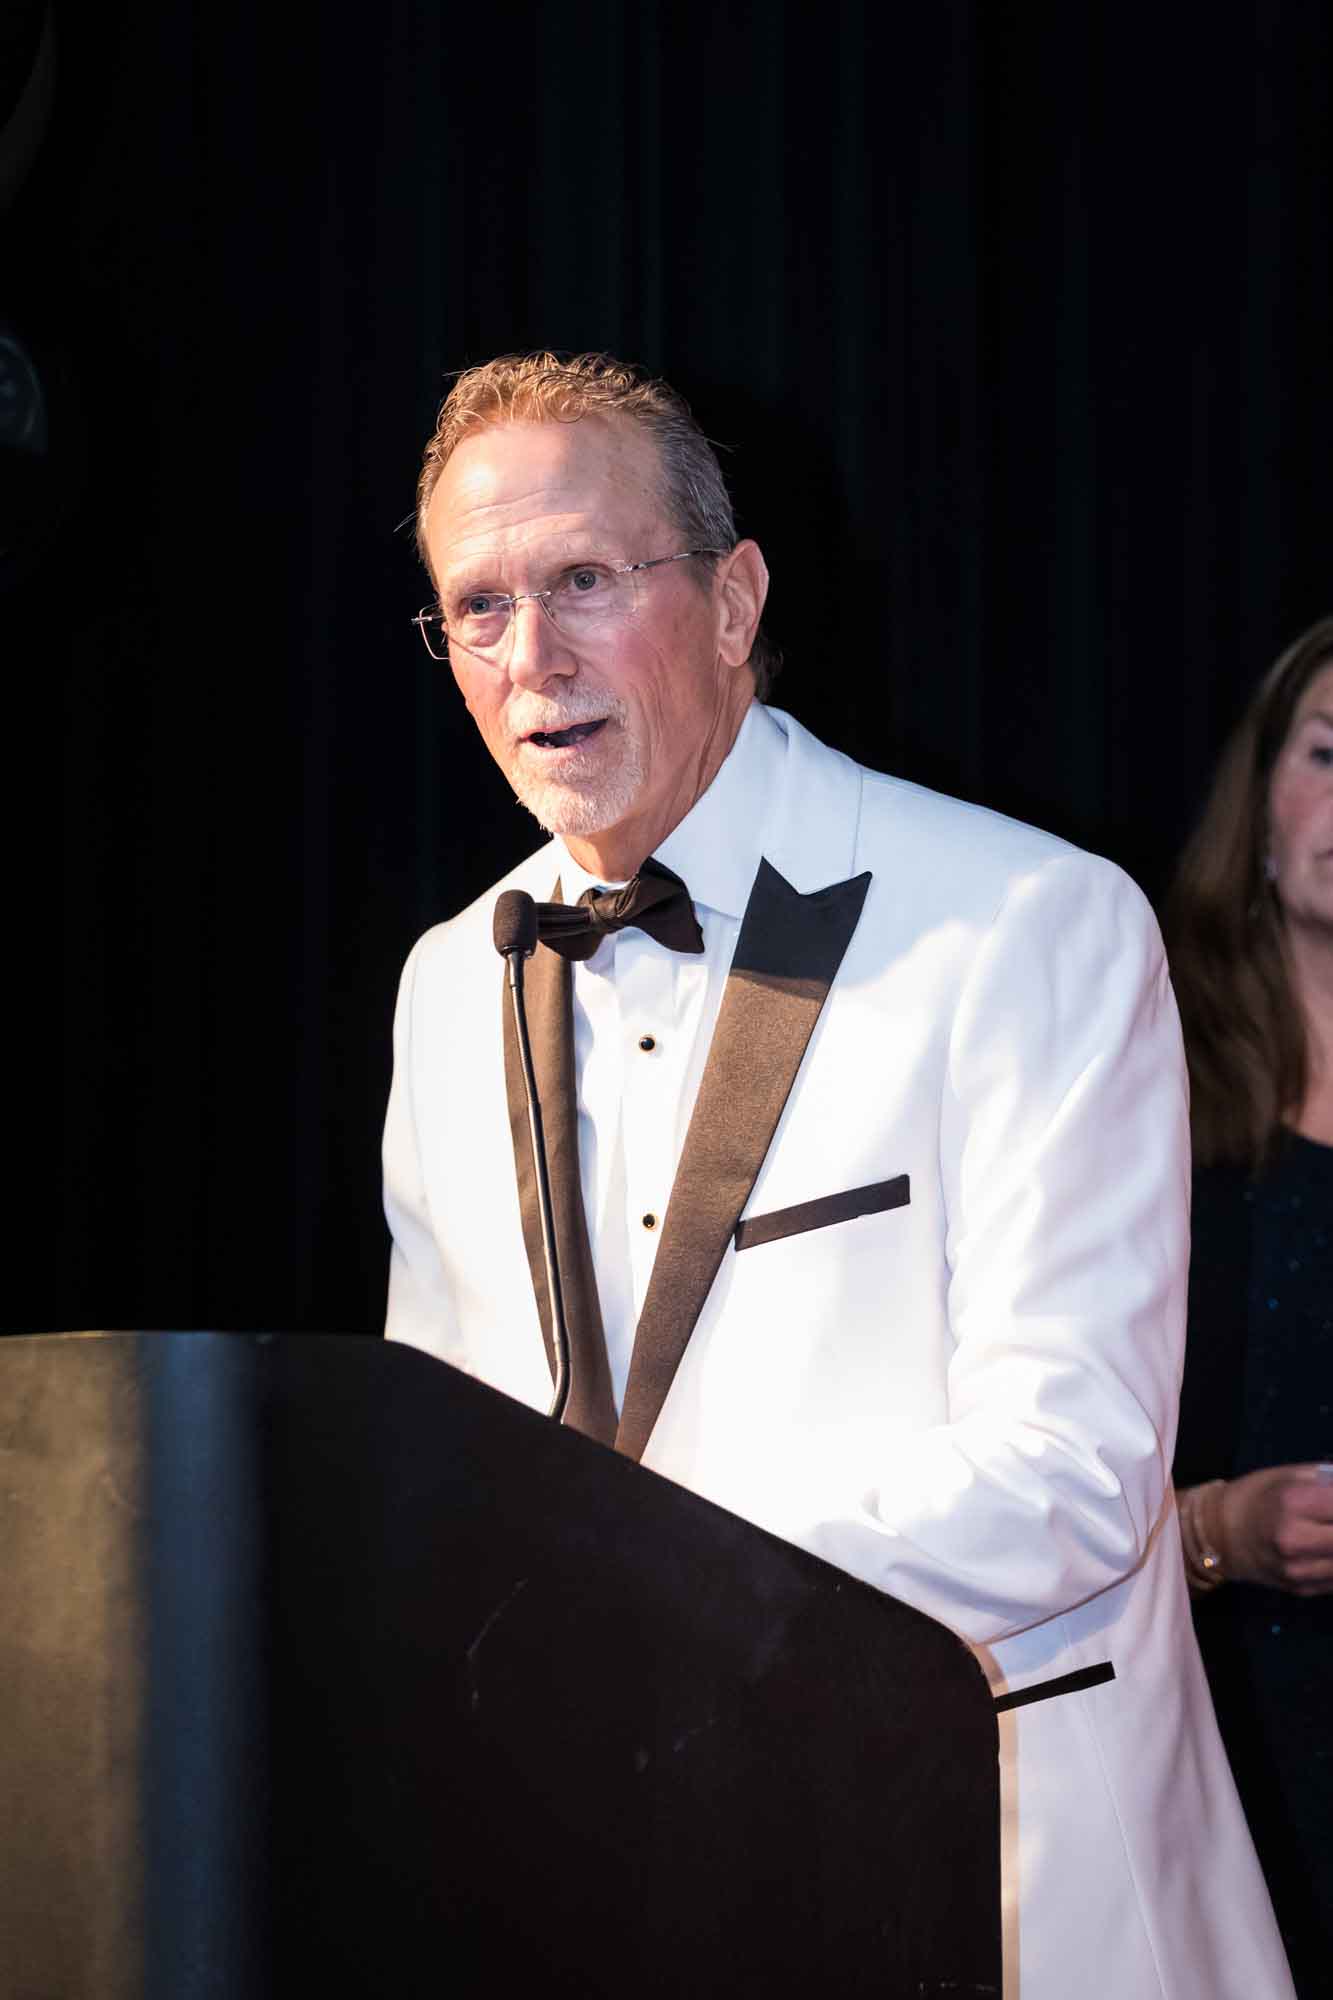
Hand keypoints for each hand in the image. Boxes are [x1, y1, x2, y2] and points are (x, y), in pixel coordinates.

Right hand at [1216, 1464, 1332, 1593]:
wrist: (1219, 1533)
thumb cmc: (1257, 1495)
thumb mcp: (1290, 1475)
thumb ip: (1330, 1480)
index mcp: (1294, 1503)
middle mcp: (1296, 1541)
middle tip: (1332, 1521)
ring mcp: (1299, 1570)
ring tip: (1328, 1533)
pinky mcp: (1302, 1590)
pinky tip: (1326, 1548)